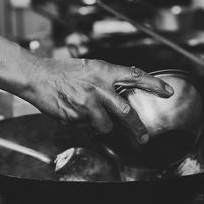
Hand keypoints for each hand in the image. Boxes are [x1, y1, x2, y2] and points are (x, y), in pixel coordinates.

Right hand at [23, 58, 173, 143]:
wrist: (37, 77)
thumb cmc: (61, 72)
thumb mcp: (88, 67)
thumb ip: (105, 78)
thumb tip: (123, 87)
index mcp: (103, 71)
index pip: (134, 76)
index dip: (153, 84)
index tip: (167, 92)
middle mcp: (98, 87)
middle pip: (126, 111)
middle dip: (137, 127)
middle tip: (143, 136)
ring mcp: (87, 103)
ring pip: (106, 125)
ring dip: (102, 126)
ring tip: (92, 118)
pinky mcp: (76, 116)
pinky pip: (87, 127)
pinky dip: (85, 125)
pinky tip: (75, 114)